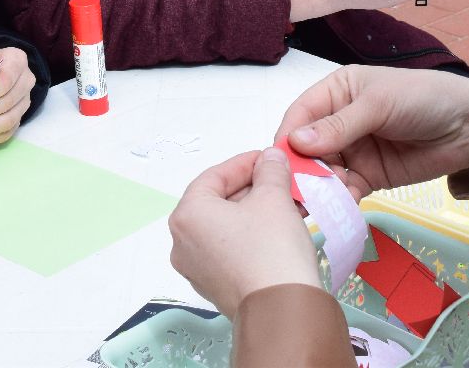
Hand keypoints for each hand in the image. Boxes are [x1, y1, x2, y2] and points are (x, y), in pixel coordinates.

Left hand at [168, 149, 321, 316]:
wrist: (283, 310)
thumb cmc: (271, 250)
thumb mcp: (274, 198)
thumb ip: (270, 171)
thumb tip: (270, 158)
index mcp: (187, 216)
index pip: (213, 177)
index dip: (243, 163)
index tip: (266, 158)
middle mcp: (183, 243)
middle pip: (217, 203)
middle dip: (251, 189)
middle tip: (279, 181)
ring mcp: (197, 269)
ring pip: (225, 228)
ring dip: (254, 213)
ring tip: (285, 204)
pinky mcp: (215, 288)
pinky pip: (230, 251)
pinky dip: (251, 237)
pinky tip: (278, 231)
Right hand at [275, 65, 468, 200]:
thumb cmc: (423, 99)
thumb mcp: (379, 105)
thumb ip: (339, 126)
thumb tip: (295, 142)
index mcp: (337, 92)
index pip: (301, 115)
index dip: (288, 137)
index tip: (280, 161)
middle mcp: (339, 121)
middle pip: (307, 147)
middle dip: (301, 168)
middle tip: (295, 191)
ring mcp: (353, 150)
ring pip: (323, 171)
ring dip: (318, 186)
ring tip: (315, 203)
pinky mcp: (369, 175)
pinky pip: (346, 189)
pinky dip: (339, 199)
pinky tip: (338, 208)